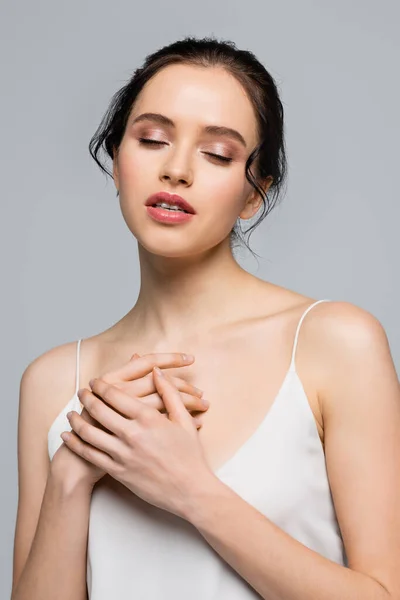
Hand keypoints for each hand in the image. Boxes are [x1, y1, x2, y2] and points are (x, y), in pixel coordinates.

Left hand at [55, 353, 207, 490]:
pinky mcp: (118, 472)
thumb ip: (169, 392)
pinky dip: (76, 445)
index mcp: (148, 418)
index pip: (116, 396)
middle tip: (81, 392)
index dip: (101, 387)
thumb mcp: (183, 419)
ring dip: (77, 421)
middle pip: (99, 411)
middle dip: (87, 399)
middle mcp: (132, 435)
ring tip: (71, 413)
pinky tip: (69, 437)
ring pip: (90, 433)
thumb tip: (157, 371)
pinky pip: (91, 455)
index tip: (95, 382)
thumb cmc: (190, 454)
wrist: (190, 490)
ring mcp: (123, 455)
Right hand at [99, 352, 208, 426]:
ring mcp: (130, 416)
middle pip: (162, 383)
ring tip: (202, 405)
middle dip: (185, 387)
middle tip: (201, 391)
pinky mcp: (137, 434)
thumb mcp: (104, 395)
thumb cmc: (94, 425)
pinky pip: (167, 425)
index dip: (170, 358)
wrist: (81, 461)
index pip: (147, 362)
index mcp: (115, 381)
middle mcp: (123, 394)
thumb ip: (123, 375)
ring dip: (189, 404)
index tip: (190, 358)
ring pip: (167, 403)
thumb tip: (137, 355)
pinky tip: (198, 423)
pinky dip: (186, 424)